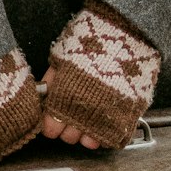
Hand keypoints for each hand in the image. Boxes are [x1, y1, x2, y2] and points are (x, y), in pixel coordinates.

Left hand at [42, 0, 160, 148]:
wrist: (126, 28)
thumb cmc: (92, 36)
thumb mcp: (64, 53)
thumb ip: (52, 79)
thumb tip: (42, 95)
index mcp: (64, 96)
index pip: (51, 127)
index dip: (51, 124)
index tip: (53, 119)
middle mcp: (84, 110)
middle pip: (69, 137)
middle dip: (67, 127)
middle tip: (72, 115)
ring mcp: (107, 115)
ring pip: (90, 142)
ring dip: (87, 132)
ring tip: (89, 117)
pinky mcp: (128, 115)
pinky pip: (113, 137)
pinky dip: (107, 133)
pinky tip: (104, 119)